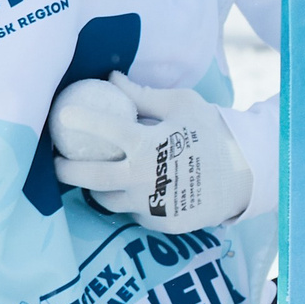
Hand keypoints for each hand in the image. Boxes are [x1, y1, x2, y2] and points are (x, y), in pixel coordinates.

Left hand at [50, 72, 252, 232]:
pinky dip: (128, 202)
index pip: (104, 130)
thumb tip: (112, 79)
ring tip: (91, 180)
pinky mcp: (161, 224)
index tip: (61, 116)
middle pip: (91, 179)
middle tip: (56, 163)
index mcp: (148, 143)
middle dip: (66, 171)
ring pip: (108, 202)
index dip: (80, 121)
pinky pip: (134, 213)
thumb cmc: (213, 131)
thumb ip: (143, 96)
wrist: (248, 174)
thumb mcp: (182, 105)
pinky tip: (128, 192)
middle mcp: (145, 177)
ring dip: (96, 190)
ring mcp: (152, 205)